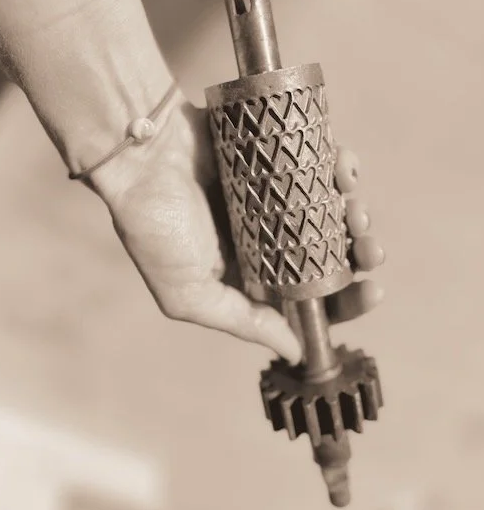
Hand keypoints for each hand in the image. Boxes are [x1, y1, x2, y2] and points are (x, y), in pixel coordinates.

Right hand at [100, 92, 384, 363]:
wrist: (138, 157)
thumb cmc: (155, 228)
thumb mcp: (189, 294)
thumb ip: (242, 322)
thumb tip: (293, 351)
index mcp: (251, 277)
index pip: (308, 298)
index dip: (344, 300)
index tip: (371, 292)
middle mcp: (268, 240)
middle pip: (329, 254)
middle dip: (359, 256)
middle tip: (371, 252)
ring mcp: (274, 198)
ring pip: (332, 210)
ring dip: (355, 213)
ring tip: (356, 210)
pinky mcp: (276, 158)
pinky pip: (318, 164)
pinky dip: (339, 167)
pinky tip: (342, 170)